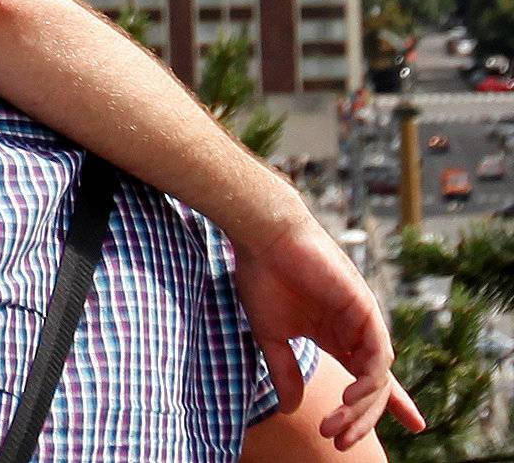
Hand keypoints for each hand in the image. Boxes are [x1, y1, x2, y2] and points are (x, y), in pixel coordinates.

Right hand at [231, 214, 423, 448]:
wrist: (263, 237)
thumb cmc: (262, 277)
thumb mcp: (270, 334)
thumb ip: (285, 369)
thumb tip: (293, 408)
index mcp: (334, 336)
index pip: (369, 376)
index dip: (389, 403)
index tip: (415, 426)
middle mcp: (353, 331)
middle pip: (373, 385)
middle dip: (361, 418)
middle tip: (340, 442)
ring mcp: (362, 320)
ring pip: (378, 374)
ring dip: (362, 405)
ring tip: (338, 424)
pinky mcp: (364, 308)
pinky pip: (377, 354)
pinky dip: (370, 379)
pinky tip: (352, 394)